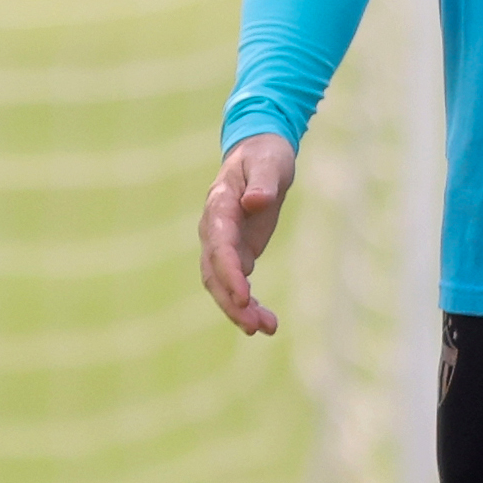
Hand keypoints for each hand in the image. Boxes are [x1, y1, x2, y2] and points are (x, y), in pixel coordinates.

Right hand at [199, 133, 296, 336]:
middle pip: (213, 272)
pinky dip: (247, 304)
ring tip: (266, 329)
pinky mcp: (237, 252)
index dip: (229, 272)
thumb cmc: (265, 155)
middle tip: (253, 326)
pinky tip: (265, 323)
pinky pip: (235, 284)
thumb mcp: (269, 162)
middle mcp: (215, 229)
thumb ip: (263, 181)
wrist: (259, 153)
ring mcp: (223, 243)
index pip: (219, 245)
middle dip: (231, 301)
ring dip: (238, 310)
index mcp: (220, 206)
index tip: (244, 296)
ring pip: (220, 284)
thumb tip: (255, 202)